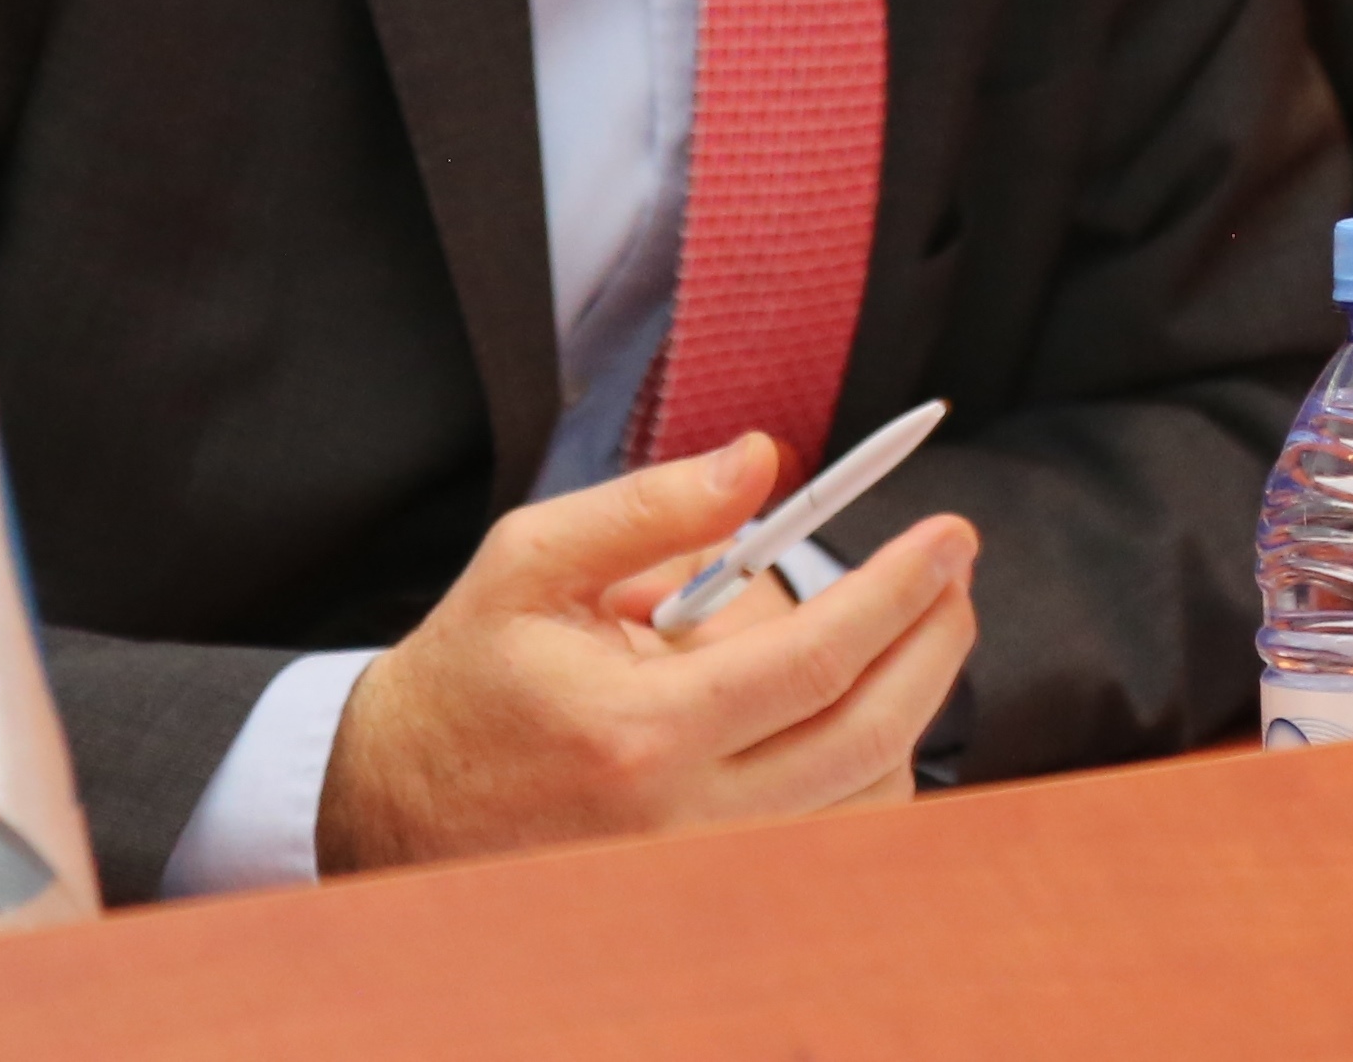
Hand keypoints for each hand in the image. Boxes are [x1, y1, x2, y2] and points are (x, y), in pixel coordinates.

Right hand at [310, 433, 980, 875]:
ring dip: (911, 704)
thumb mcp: (535, 560)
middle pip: (867, 738)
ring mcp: (702, 873)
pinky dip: (871, 769)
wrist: (396, 805)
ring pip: (864, 800)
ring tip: (908, 622)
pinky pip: (832, 840)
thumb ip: (652, 506)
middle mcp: (680, 821)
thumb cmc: (471, 670)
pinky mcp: (709, 893)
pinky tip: (863, 699)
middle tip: (957, 570)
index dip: (898, 593)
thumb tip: (763, 459)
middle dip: (935, 643)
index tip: (948, 534)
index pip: (814, 662)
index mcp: (636, 730)